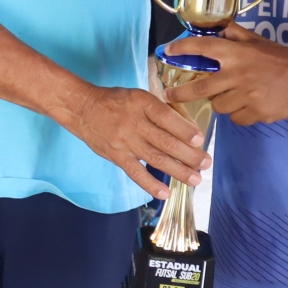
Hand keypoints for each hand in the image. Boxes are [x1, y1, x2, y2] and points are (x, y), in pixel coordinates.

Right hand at [61, 84, 207, 199]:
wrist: (82, 108)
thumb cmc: (115, 101)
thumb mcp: (137, 95)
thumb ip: (159, 110)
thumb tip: (186, 129)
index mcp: (142, 103)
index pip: (166, 117)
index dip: (184, 129)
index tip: (200, 139)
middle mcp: (134, 122)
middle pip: (165, 141)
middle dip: (189, 155)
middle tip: (206, 163)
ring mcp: (125, 141)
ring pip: (155, 158)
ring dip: (178, 170)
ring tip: (195, 179)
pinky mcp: (117, 156)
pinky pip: (135, 172)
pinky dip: (150, 184)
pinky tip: (165, 193)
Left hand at [165, 24, 287, 124]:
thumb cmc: (279, 57)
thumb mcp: (256, 40)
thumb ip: (234, 35)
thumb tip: (215, 27)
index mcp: (236, 54)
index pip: (203, 48)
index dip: (182, 48)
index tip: (167, 52)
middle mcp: (238, 74)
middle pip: (200, 88)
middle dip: (180, 93)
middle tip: (169, 94)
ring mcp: (247, 95)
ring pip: (219, 106)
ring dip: (221, 102)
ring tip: (233, 96)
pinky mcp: (257, 112)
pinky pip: (237, 118)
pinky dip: (239, 114)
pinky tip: (249, 106)